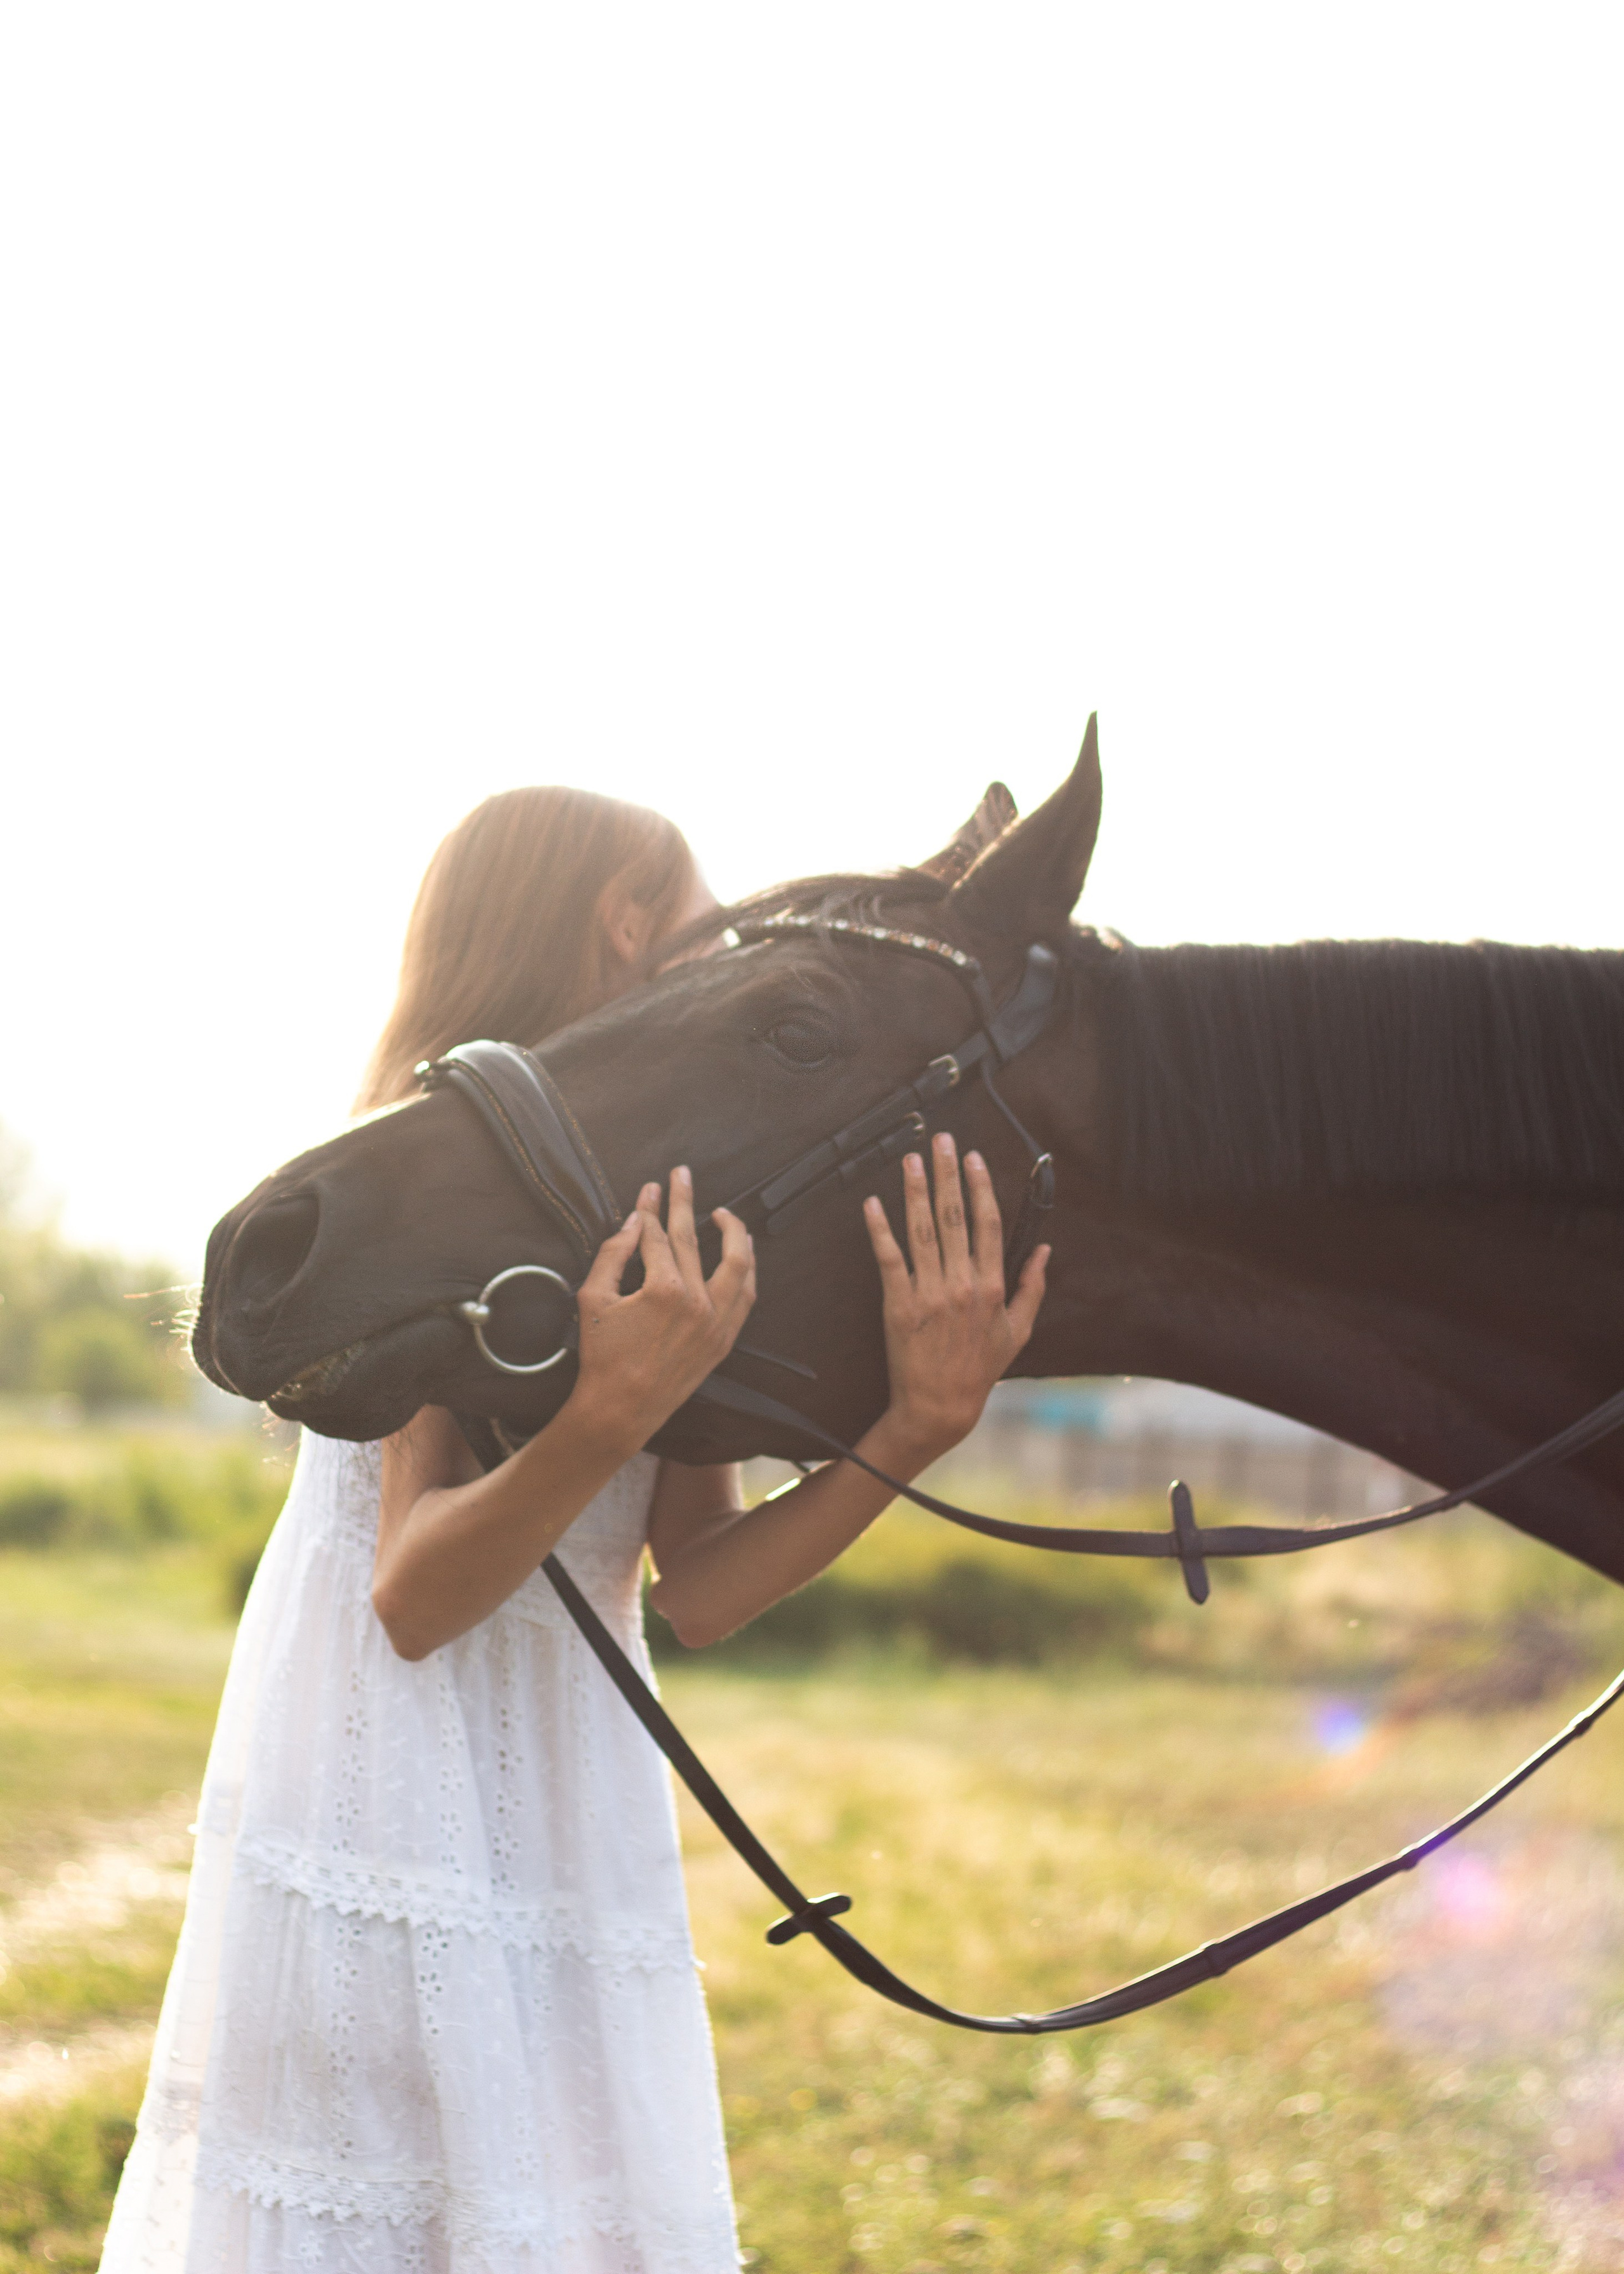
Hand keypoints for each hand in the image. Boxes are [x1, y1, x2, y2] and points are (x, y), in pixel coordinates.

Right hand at [572, 1169, 755, 1452]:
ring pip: (737, 1265)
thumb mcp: (593, 1298)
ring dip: (733, 1233)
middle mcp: (698, 1302)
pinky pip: (746, 1297)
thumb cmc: (602, 1356)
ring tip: (725, 1213)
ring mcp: (717, 1322)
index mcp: (665, 1289)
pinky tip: (741, 1255)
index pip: (659, 1236)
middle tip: (683, 1175)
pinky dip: (746, 1271)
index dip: (651, 1208)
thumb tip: (634, 1221)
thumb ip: (613, 1254)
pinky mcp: (724, 1340)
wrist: (621, 1409)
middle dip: (685, 1202)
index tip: (651, 1186)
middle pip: (693, 1239)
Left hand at [863, 1134, 1048, 1461]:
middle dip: (947, 1174)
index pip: (988, 1224)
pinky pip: (889, 1259)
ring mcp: (929, 1293)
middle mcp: (962, 1284)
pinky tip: (873, 1203)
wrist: (940, 1406)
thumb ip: (1033, 1287)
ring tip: (911, 1160)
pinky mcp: (898, 1305)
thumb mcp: (1018, 1332)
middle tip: (941, 1140)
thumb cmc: (980, 1370)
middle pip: (954, 1217)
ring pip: (922, 1231)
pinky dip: (879, 1230)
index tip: (974, 1158)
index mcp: (992, 1286)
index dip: (981, 1187)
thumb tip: (1046, 1250)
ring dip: (916, 1191)